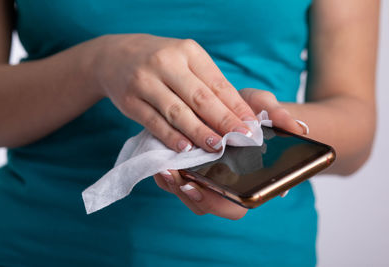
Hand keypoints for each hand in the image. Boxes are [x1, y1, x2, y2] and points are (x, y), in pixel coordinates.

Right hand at [92, 34, 256, 151]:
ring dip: (199, 132)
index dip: (236, 107)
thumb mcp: (185, 60)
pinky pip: (154, 122)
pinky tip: (185, 148)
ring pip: (177, 112)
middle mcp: (166, 62)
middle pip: (200, 98)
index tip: (252, 125)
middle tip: (242, 139)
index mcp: (188, 51)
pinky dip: (171, 137)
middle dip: (224, 121)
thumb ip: (208, 83)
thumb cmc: (160, 61)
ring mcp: (145, 81)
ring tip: (217, 146)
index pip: (217, 83)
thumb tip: (237, 113)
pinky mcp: (130, 101)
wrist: (115, 56)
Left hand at [153, 88, 308, 219]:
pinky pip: (176, 182)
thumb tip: (298, 129)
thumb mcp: (265, 107)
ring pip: (189, 196)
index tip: (201, 186)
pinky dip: (166, 175)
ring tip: (163, 168)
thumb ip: (281, 115)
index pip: (238, 202)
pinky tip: (159, 161)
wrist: (239, 110)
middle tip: (176, 178)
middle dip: (190, 195)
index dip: (218, 199)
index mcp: (251, 178)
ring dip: (173, 186)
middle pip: (208, 205)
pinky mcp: (190, 171)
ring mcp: (208, 180)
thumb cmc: (255, 113)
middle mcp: (228, 184)